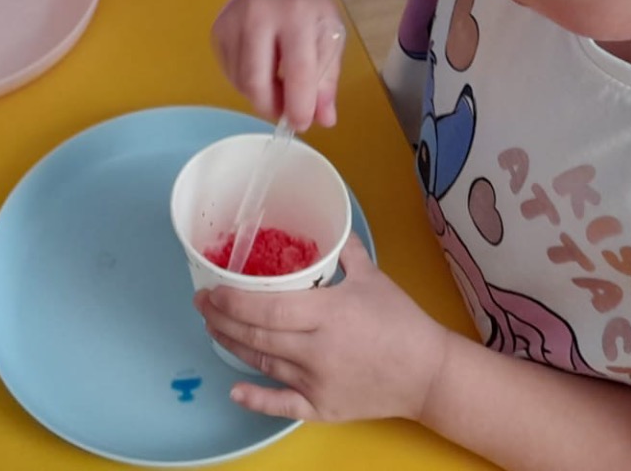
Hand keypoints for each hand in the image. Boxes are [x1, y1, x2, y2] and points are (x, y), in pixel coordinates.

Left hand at [195, 237, 451, 423]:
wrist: (427, 373)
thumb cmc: (401, 321)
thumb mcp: (373, 277)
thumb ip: (345, 251)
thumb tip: (331, 224)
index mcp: (328, 313)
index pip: (268, 307)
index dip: (234, 300)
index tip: (212, 290)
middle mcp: (317, 350)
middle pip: (257, 335)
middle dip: (222, 319)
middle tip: (202, 305)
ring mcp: (317, 382)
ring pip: (263, 363)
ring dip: (233, 345)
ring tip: (213, 329)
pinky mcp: (322, 407)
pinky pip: (282, 404)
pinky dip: (256, 399)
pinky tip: (234, 390)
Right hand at [212, 0, 346, 130]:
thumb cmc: (310, 6)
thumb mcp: (331, 37)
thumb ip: (327, 80)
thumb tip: (324, 119)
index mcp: (295, 14)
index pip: (297, 71)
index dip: (299, 105)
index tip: (303, 123)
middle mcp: (257, 14)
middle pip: (256, 81)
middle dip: (272, 107)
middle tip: (287, 111)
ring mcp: (231, 20)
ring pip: (240, 81)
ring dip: (261, 95)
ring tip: (279, 83)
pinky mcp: (217, 29)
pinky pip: (230, 72)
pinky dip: (247, 82)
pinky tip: (262, 67)